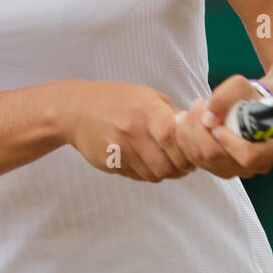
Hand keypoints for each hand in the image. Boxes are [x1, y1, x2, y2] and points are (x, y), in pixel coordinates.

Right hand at [58, 80, 196, 182]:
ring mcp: (118, 149)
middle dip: (180, 168)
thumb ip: (171, 113)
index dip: (187, 149)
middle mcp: (131, 130)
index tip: (191, 150)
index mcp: (145, 110)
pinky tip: (144, 161)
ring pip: (153, 175)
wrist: (75, 109)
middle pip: (167, 164)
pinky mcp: (109, 163)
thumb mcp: (146, 96)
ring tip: (165, 162)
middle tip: (184, 164)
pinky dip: (146, 173)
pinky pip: (137, 177)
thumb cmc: (116, 100)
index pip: (173, 137)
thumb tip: (197, 130)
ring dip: (164, 172)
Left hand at [174, 75, 272, 178]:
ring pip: (203, 159)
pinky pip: (194, 159)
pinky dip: (185, 139)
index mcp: (272, 148)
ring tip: (193, 110)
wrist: (246, 107)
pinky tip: (186, 121)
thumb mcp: (241, 87)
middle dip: (200, 129)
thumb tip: (208, 118)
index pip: (249, 156)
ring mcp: (236, 170)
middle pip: (218, 157)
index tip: (216, 122)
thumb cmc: (248, 97)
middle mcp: (255, 166)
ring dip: (190, 132)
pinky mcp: (218, 169)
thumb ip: (226, 97)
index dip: (228, 141)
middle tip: (199, 105)